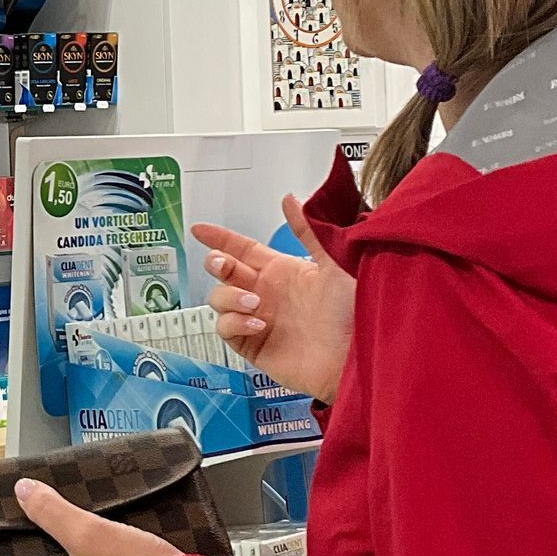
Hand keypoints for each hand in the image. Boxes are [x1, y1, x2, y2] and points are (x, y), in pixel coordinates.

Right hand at [192, 199, 354, 403]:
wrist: (357, 356)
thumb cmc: (354, 311)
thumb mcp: (334, 263)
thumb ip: (308, 231)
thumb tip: (290, 199)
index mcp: (282, 270)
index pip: (241, 249)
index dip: (219, 238)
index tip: (199, 230)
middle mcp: (266, 293)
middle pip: (224, 271)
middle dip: (217, 263)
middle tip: (224, 264)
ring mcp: (258, 318)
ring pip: (219, 299)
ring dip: (229, 296)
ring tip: (255, 303)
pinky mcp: (254, 344)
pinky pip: (226, 328)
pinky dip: (235, 322)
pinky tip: (257, 323)